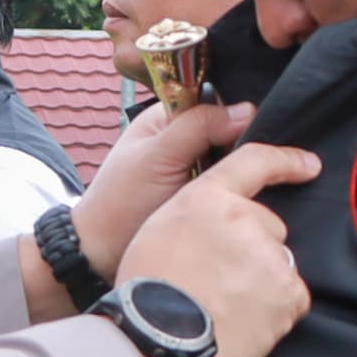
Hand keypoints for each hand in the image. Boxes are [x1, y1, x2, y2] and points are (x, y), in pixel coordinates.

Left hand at [56, 98, 251, 299]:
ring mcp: (196, 170)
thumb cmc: (121, 200)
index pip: (215, 103)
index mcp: (169, 118)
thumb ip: (198, 127)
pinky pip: (231, 187)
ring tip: (251, 187)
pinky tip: (247, 201)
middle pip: (229, 132)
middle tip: (247, 167)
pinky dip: (238, 193)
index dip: (234, 117)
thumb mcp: (158, 155)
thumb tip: (246, 110)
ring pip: (234, 161)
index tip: (247, 138)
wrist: (105, 253)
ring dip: (241, 173)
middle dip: (240, 148)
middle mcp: (185, 140)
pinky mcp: (204, 197)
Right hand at [117, 140, 323, 356]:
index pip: (255, 162)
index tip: (310, 165)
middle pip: (270, 227)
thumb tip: (218, 228)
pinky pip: (293, 298)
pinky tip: (245, 323)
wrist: (154, 339)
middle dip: (255, 251)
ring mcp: (268, 255)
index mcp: (208, 198)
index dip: (286, 161)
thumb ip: (198, 217)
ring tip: (227, 308)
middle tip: (222, 281)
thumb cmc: (145, 292)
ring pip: (279, 264)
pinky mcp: (287, 292)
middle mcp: (244, 218)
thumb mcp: (159, 231)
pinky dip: (277, 312)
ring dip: (264, 283)